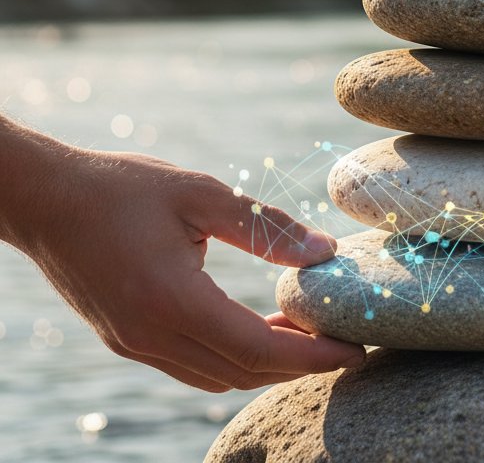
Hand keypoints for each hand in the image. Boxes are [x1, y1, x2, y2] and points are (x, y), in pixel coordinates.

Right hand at [14, 139, 361, 391]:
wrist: (46, 201)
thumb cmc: (124, 188)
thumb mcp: (201, 194)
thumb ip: (265, 227)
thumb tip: (324, 251)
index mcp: (171, 300)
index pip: (257, 349)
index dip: (312, 356)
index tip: (355, 350)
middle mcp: (151, 336)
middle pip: (241, 372)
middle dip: (299, 365)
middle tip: (344, 341)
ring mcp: (134, 344)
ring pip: (216, 376)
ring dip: (267, 364)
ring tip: (309, 334)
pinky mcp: (127, 339)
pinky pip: (191, 365)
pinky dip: (234, 357)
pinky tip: (260, 328)